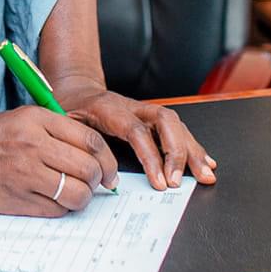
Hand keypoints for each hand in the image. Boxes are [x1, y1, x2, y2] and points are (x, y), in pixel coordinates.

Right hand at [0, 107, 120, 216]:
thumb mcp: (17, 120)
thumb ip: (52, 132)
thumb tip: (90, 155)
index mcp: (36, 119)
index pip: (90, 141)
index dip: (107, 160)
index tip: (108, 171)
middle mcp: (34, 143)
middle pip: (89, 168)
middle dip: (98, 181)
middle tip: (94, 185)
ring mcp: (25, 172)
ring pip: (77, 193)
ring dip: (81, 198)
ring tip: (72, 195)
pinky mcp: (16, 199)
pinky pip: (56, 210)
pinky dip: (60, 209)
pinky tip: (51, 202)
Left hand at [49, 80, 217, 190]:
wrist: (76, 89)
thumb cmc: (70, 109)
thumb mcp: (64, 123)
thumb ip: (80, 144)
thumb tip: (98, 173)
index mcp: (110, 109)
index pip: (137, 131)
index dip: (151, 156)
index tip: (159, 182)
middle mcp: (133, 107)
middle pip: (165, 121)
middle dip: (178, 152)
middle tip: (179, 181)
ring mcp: (145, 110)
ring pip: (176, 124)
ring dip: (192, 150)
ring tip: (205, 174)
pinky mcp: (152, 117)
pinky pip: (178, 128)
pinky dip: (193, 145)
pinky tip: (206, 160)